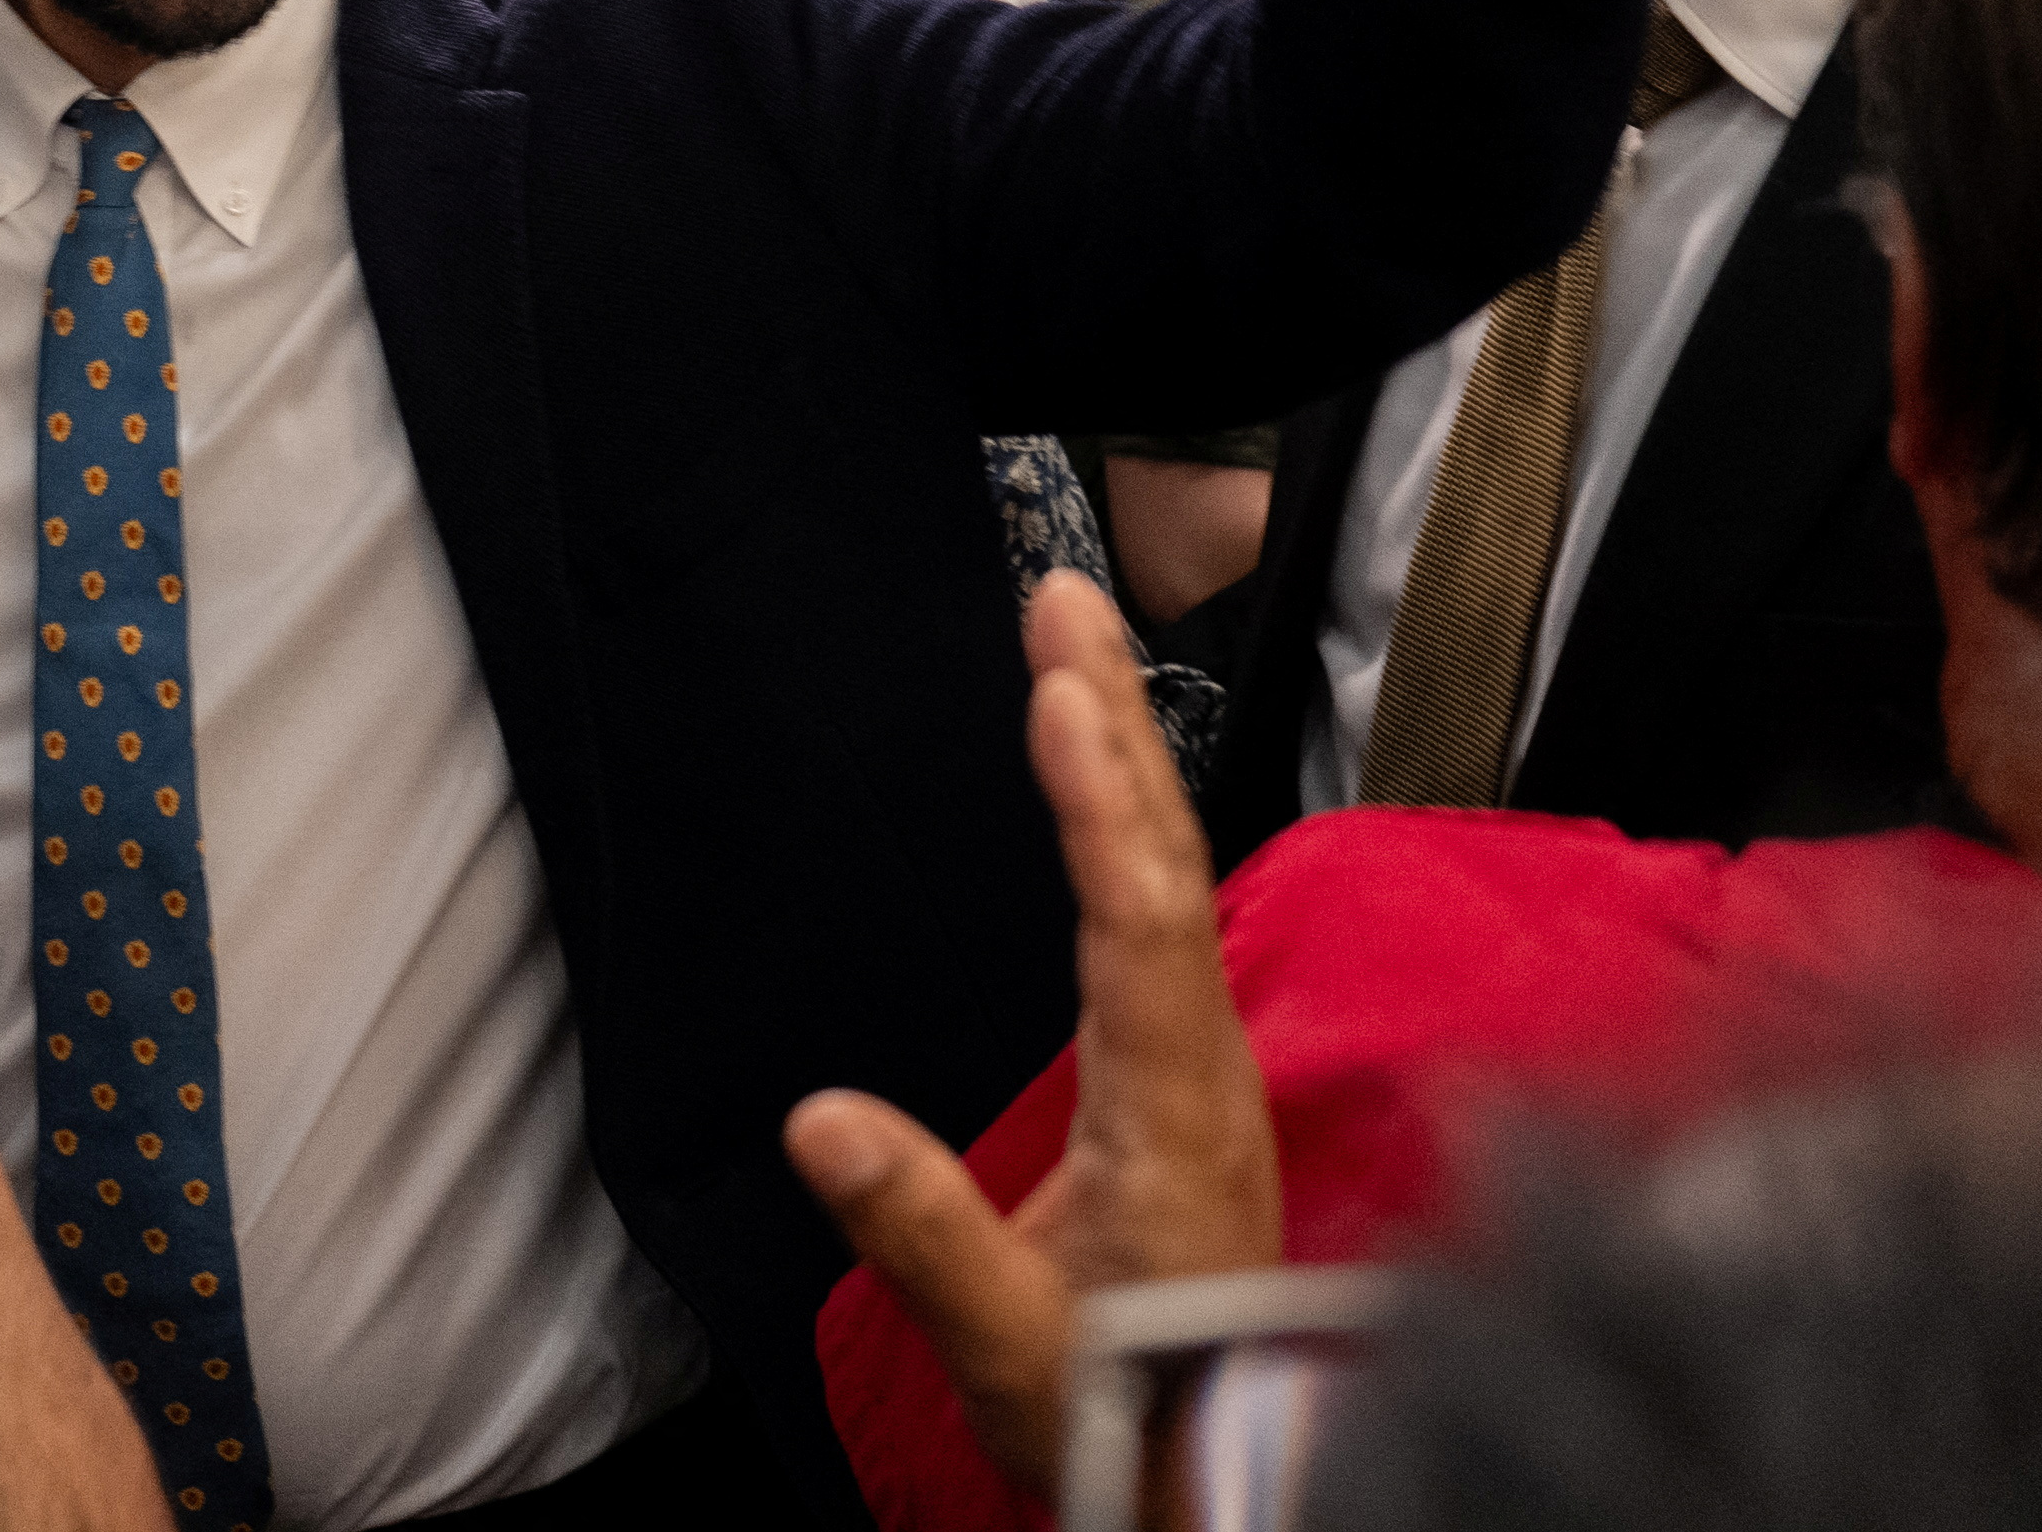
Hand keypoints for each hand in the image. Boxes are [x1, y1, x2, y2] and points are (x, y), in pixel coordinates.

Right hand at [785, 573, 1281, 1492]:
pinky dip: (1128, 818)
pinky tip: (1104, 786)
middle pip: (1163, 859)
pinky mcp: (1187, 1075)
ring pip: (1171, 873)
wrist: (1223, 1472)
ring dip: (1125, 751)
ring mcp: (1204, 1064)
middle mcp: (1202, 1065)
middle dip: (1114, 717)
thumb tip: (819, 1117)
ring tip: (1074, 645)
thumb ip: (922, 1231)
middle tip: (1063, 597)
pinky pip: (1161, 907)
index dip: (1099, 802)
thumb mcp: (1008, 1337)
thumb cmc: (1124, 1408)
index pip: (1134, 921)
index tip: (1060, 691)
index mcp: (1168, 1110)